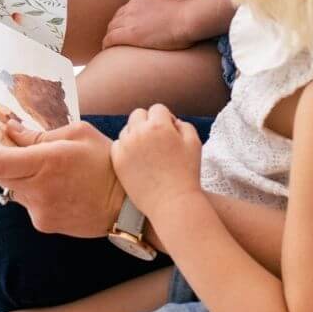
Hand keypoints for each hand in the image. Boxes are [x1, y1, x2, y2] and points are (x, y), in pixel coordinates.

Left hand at [0, 121, 126, 237]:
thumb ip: (38, 134)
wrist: (128, 204)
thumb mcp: (76, 134)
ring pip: (9, 189)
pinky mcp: (44, 224)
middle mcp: (38, 190)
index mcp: (46, 162)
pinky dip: (30, 191)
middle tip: (0, 145)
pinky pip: (25, 203)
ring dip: (14, 176)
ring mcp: (39, 211)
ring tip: (41, 166)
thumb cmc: (105, 161)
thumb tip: (9, 131)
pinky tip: (54, 186)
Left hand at [102, 0, 199, 51]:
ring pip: (111, 28)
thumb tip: (168, 16)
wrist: (187, 17)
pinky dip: (107, 44)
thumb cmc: (188, 14)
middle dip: (115, 28)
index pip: (126, 9)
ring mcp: (130, 19)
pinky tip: (106, 50)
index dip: (124, 20)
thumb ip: (163, 8)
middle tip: (115, 39)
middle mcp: (132, 6)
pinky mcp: (129, 33)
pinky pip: (110, 38)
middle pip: (116, 18)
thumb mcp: (171, 4)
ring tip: (110, 46)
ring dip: (110, 36)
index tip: (125, 28)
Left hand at [112, 106, 202, 224]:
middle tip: (157, 140)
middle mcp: (140, 132)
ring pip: (127, 129)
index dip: (165, 119)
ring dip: (135, 135)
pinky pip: (117, 145)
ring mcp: (126, 146)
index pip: (158, 109)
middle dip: (148, 123)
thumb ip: (184, 125)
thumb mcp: (195, 143)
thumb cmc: (187, 174)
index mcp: (159, 125)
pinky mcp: (117, 161)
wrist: (172, 202)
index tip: (169, 133)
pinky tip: (136, 160)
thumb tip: (172, 121)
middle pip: (138, 115)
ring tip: (147, 152)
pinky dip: (125, 149)